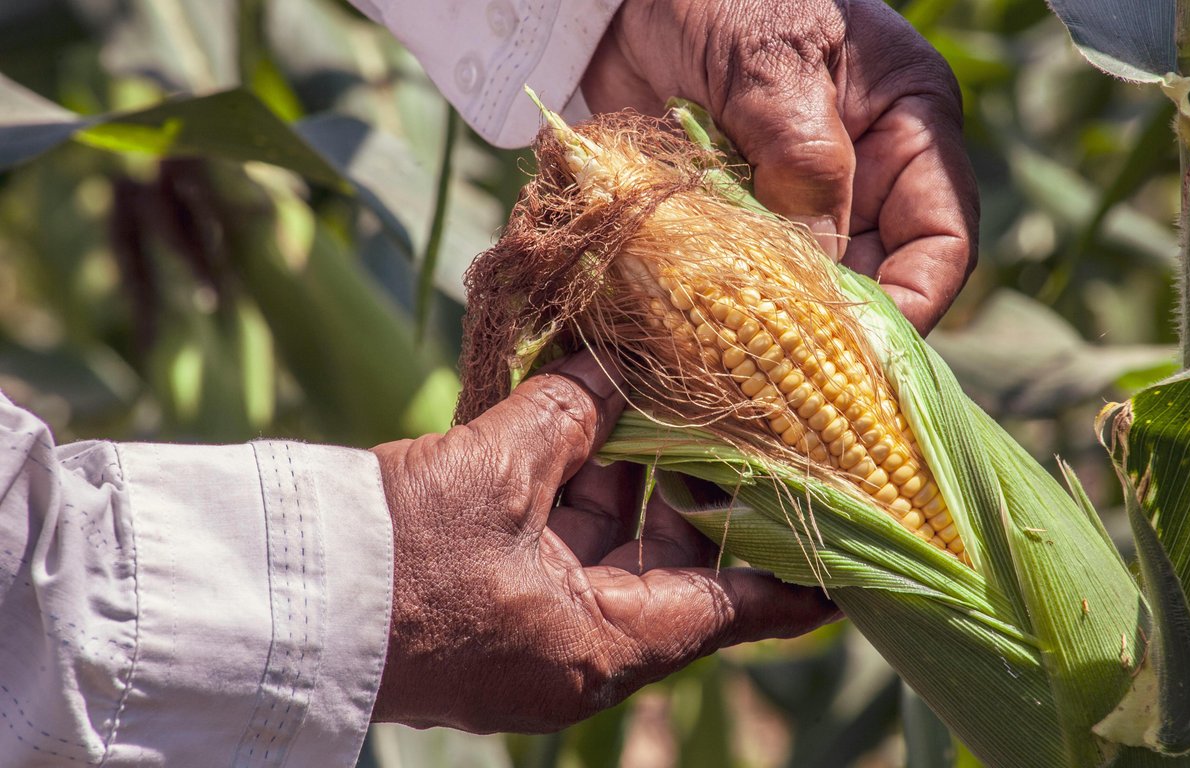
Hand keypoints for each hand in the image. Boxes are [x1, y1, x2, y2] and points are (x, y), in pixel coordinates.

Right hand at [369, 350, 836, 731]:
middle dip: (697, 491)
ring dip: (628, 477)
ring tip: (663, 399)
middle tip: (743, 425)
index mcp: (602, 645)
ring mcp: (529, 630)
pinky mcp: (487, 604)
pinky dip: (572, 488)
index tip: (847, 558)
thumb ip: (567, 416)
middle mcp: (576, 650)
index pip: (731, 611)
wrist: (275, 600)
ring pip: (608, 548)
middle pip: (671, 567)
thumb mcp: (495, 475)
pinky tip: (585, 420)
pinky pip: (554, 545)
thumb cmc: (395, 558)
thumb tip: (612, 367)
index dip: (793, 580)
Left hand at [581, 0, 978, 332]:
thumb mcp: (772, 64)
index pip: (942, 240)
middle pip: (875, 279)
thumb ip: (804, 160)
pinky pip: (746, 279)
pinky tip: (698, 333)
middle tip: (787, 380)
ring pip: (808, 290)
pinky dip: (726, 308)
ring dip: (776, 326)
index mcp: (909, 128)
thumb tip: (819, 267)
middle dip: (837, 329)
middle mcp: (864, 175)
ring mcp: (797, 200)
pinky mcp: (736, 217)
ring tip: (738, 362)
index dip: (913, 303)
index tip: (863, 352)